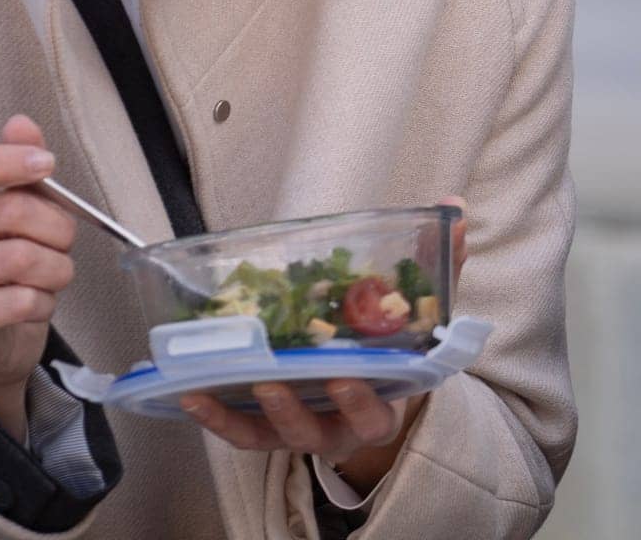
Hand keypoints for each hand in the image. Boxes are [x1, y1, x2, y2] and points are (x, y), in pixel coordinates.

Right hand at [0, 113, 76, 414]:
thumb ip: (21, 157)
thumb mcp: (22, 197)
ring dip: (56, 267)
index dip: (6, 160)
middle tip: (66, 237)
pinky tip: (38, 300)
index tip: (47, 164)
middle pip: (7, 210)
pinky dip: (43, 301)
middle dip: (56, 224)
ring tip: (56, 271)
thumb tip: (20, 124)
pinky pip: (17, 302)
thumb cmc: (9, 248)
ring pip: (20, 258)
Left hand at [179, 196, 467, 477]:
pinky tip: (191, 392)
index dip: (363, 402)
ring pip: (273, 435)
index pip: (377, 415)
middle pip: (319, 433)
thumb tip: (455, 209)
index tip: (347, 375)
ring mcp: (299, 429)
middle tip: (276, 380)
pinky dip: (215, 417)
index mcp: (380, 403)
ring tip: (236, 376)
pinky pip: (238, 431)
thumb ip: (439, 265)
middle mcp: (338, 426)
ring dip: (252, 409)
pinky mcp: (264, 427)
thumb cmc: (389, 344)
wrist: (367, 387)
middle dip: (296, 410)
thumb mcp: (417, 310)